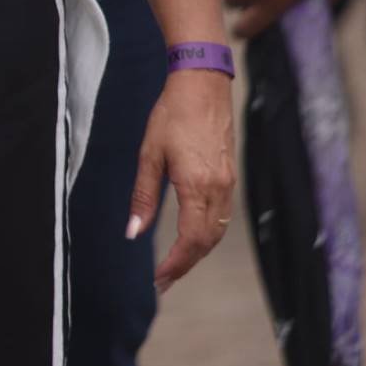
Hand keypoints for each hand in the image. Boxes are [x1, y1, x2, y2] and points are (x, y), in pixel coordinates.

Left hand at [130, 68, 235, 290]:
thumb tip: (133, 232)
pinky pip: (222, 216)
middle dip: (186, 264)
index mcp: (197, 186)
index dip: (176, 264)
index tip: (158, 279)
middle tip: (164, 280)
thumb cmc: (171, 114)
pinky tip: (192, 237)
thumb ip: (144, 196)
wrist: (202, 85)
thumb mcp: (149, 154)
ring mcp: (229, 183)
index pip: (190, 240)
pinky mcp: (231, 176)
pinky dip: (208, 234)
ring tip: (175, 265)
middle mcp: (219, 189)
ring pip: (217, 231)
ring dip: (198, 251)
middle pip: (206, 241)